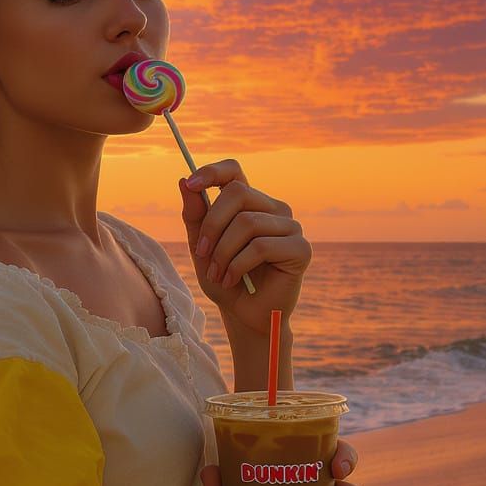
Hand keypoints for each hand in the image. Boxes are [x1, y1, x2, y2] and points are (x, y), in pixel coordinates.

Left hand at [179, 159, 310, 334]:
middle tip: (202, 253)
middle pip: (237, 193)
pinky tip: (233, 280)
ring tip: (218, 275)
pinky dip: (238, 266)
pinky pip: (261, 246)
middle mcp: (273, 208)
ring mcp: (290, 226)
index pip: (234, 170)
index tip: (191, 184)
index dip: (212, 172)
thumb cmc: (224, 279)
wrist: (244, 315)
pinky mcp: (301, 248)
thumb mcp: (201, 247)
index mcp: (249, 203)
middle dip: (212, 225)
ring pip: (247, 223)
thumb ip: (195, 215)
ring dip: (223, 253)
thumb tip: (184, 181)